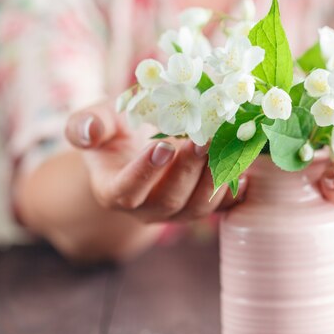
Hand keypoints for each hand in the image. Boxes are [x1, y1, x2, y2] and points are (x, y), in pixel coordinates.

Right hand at [65, 98, 243, 222]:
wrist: (140, 145)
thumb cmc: (117, 131)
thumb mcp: (99, 121)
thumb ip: (86, 124)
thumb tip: (88, 131)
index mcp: (115, 190)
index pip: (127, 190)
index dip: (144, 172)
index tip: (161, 146)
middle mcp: (146, 209)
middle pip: (169, 200)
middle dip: (188, 171)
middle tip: (204, 140)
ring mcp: (177, 212)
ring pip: (197, 207)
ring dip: (213, 179)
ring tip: (225, 147)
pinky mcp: (202, 207)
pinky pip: (221, 209)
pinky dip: (235, 193)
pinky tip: (247, 172)